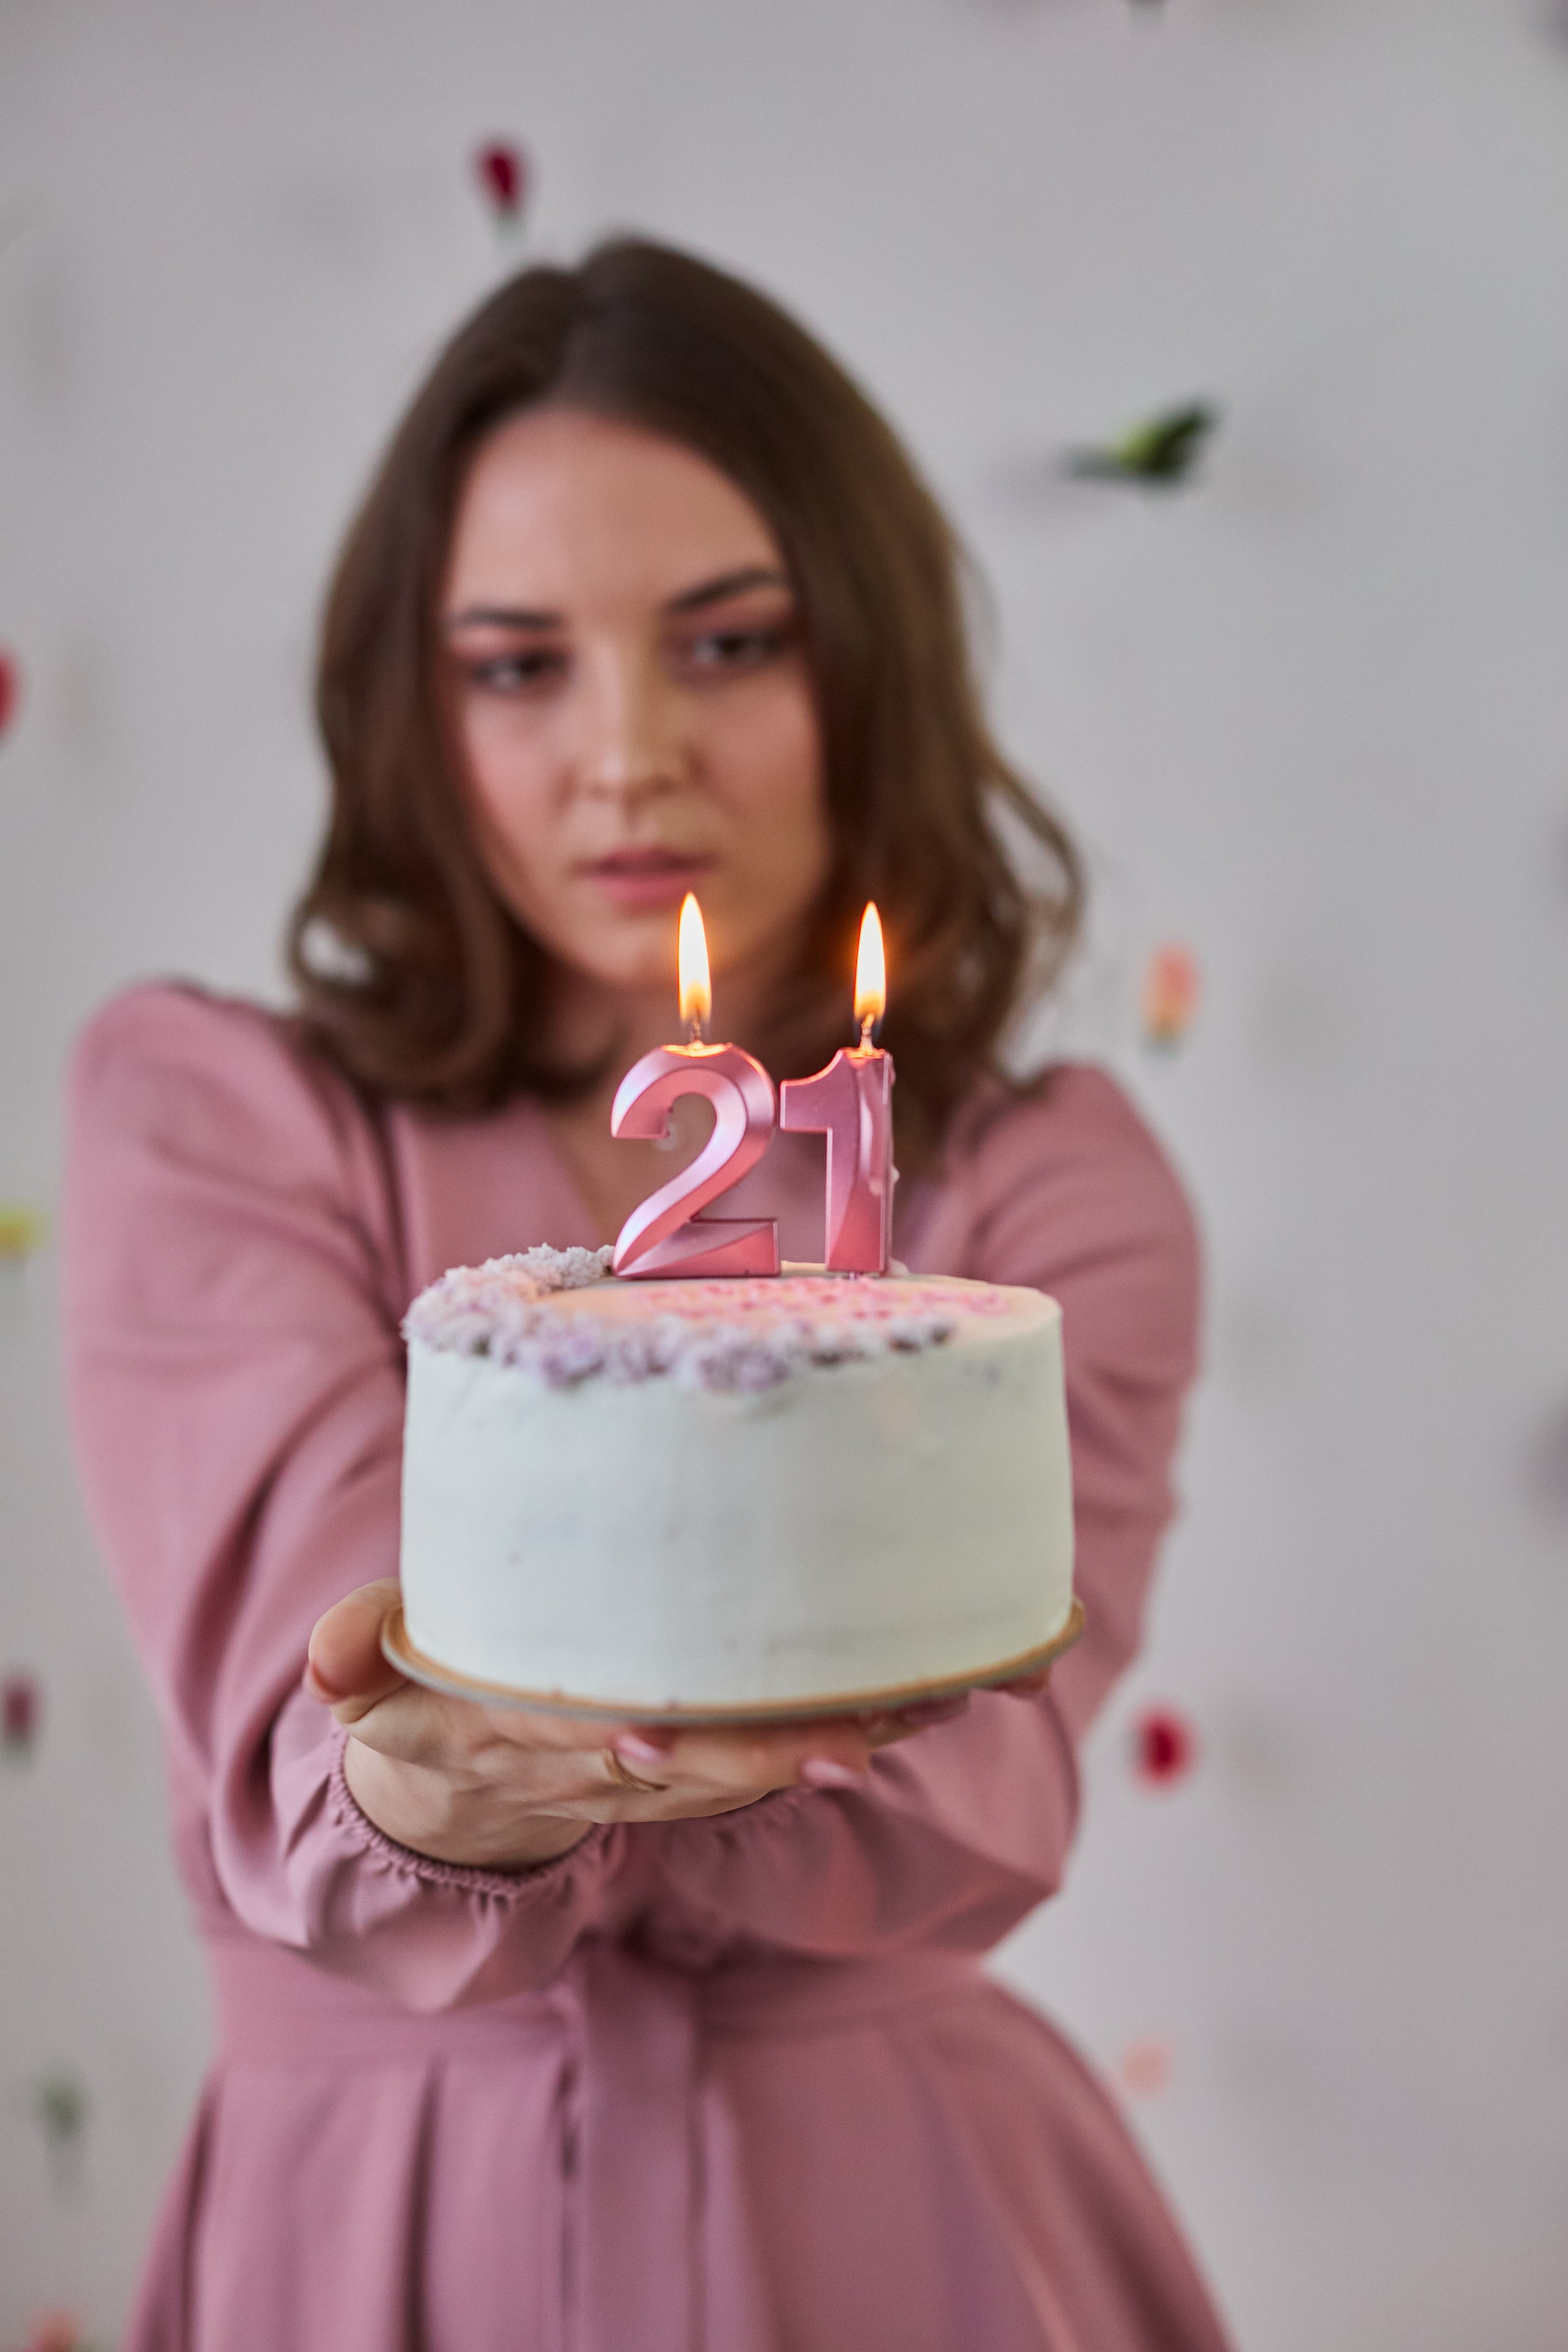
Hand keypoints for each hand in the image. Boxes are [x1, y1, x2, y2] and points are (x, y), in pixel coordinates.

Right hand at [304, 1581, 977, 1873]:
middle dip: (781, 1753)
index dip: (634, 1749)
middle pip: (713, 1771)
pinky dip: (878, 1712)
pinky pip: (807, 1738)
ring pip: (778, 1759)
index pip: (592, 1750)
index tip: (660, 1733)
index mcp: (536, 1742)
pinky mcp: (726, 1757)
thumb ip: (356, 1658)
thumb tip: (322, 1661)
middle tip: (862, 1729)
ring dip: (861, 1729)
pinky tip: (955, 1673)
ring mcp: (682, 1773)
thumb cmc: (432, 1710)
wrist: (467, 1799)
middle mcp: (625, 1770)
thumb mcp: (377, 1686)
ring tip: (948, 1684)